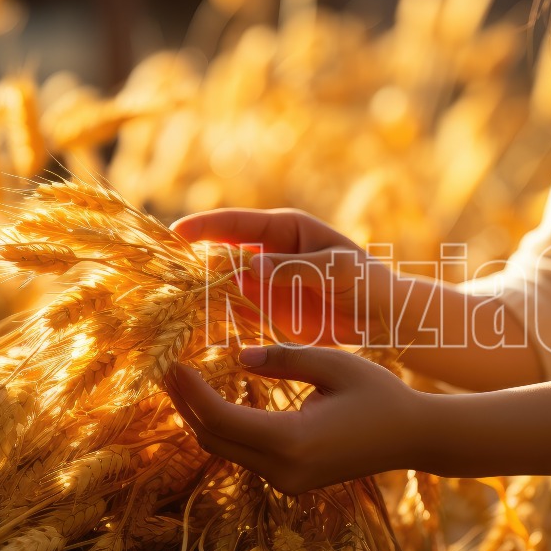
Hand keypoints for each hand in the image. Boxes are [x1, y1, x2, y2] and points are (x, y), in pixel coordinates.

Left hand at [163, 344, 432, 493]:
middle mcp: (284, 470)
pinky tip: (215, 401)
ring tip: (182, 382)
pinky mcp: (291, 480)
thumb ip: (283, 360)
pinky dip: (224, 428)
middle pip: (214, 440)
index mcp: (293, 442)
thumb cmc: (380, 395)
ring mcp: (287, 481)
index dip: (191, 391)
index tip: (172, 363)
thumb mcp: (334, 364)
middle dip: (185, 405)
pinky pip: (244, 455)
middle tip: (165, 369)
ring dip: (201, 417)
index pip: (222, 419)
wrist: (414, 438)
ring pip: (226, 451)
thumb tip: (238, 357)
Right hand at [172, 208, 396, 347]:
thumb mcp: (335, 269)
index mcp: (285, 229)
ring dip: (200, 292)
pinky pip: (237, 312)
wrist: (387, 318)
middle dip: (193, 261)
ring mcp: (266, 283)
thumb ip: (293, 268)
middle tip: (163, 274)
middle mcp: (269, 253)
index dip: (204, 226)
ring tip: (171, 303)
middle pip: (222, 253)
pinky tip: (197, 326)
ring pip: (223, 284)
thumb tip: (249, 266)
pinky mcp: (269, 312)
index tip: (175, 233)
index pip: (236, 223)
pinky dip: (218, 317)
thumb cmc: (368, 282)